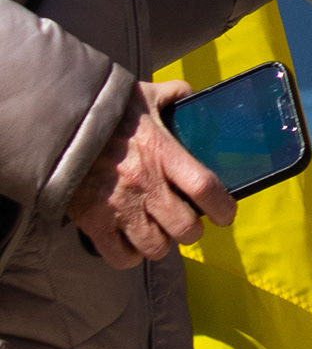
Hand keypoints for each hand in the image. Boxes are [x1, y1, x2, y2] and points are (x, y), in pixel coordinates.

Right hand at [65, 79, 233, 263]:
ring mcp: (116, 205)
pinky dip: (129, 255)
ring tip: (158, 232)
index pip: (205, 188)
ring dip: (161, 244)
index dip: (223, 208)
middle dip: (191, 230)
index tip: (226, 214)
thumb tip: (189, 93)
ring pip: (156, 247)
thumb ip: (171, 95)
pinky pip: (119, 255)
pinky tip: (131, 242)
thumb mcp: (141, 95)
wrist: (50, 124)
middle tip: (185, 222)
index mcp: (161, 152)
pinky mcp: (91, 220)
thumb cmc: (101, 110)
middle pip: (185, 228)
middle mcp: (143, 183)